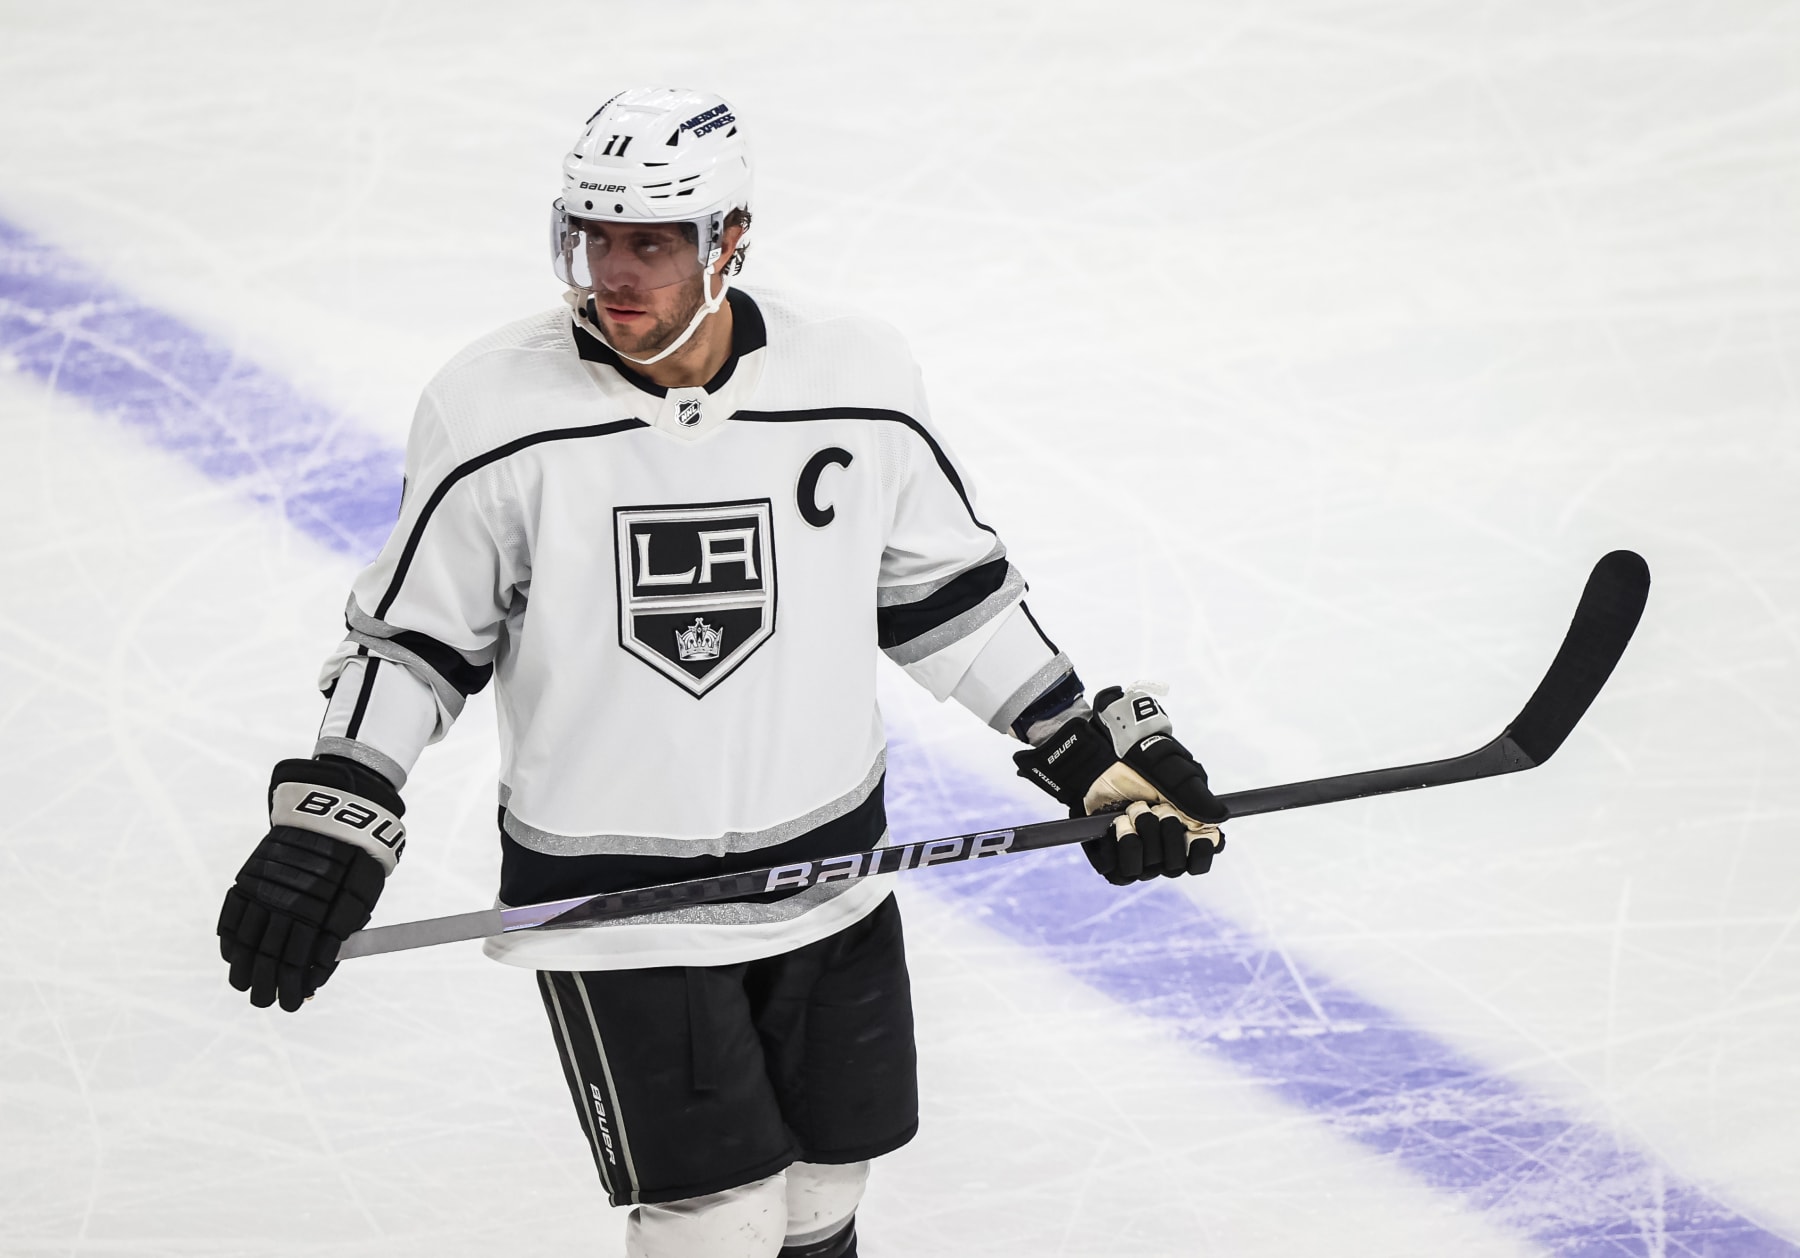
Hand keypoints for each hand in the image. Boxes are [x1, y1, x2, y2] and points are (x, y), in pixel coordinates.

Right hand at [217, 757, 403, 1010]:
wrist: (333, 813)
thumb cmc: (355, 861)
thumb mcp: (360, 899)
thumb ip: (338, 937)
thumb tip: (319, 975)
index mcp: (317, 912)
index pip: (299, 962)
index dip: (295, 987)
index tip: (294, 1004)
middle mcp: (285, 904)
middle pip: (269, 956)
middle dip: (266, 985)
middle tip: (266, 1002)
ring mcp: (263, 890)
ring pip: (245, 939)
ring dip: (243, 968)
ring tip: (244, 986)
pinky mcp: (249, 877)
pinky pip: (233, 914)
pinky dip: (230, 938)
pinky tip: (232, 955)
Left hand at [1013, 684, 1226, 885]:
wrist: (1103, 757)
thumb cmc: (1144, 764)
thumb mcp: (1177, 776)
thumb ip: (1198, 799)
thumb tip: (1220, 819)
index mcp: (1184, 832)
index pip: (1199, 862)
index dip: (1199, 854)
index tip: (1196, 835)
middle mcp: (1161, 849)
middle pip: (1174, 867)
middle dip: (1166, 834)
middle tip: (1155, 807)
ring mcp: (1136, 856)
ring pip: (1146, 871)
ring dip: (1142, 838)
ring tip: (1131, 811)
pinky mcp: (1110, 858)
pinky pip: (1118, 872)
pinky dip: (1120, 846)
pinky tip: (1117, 823)